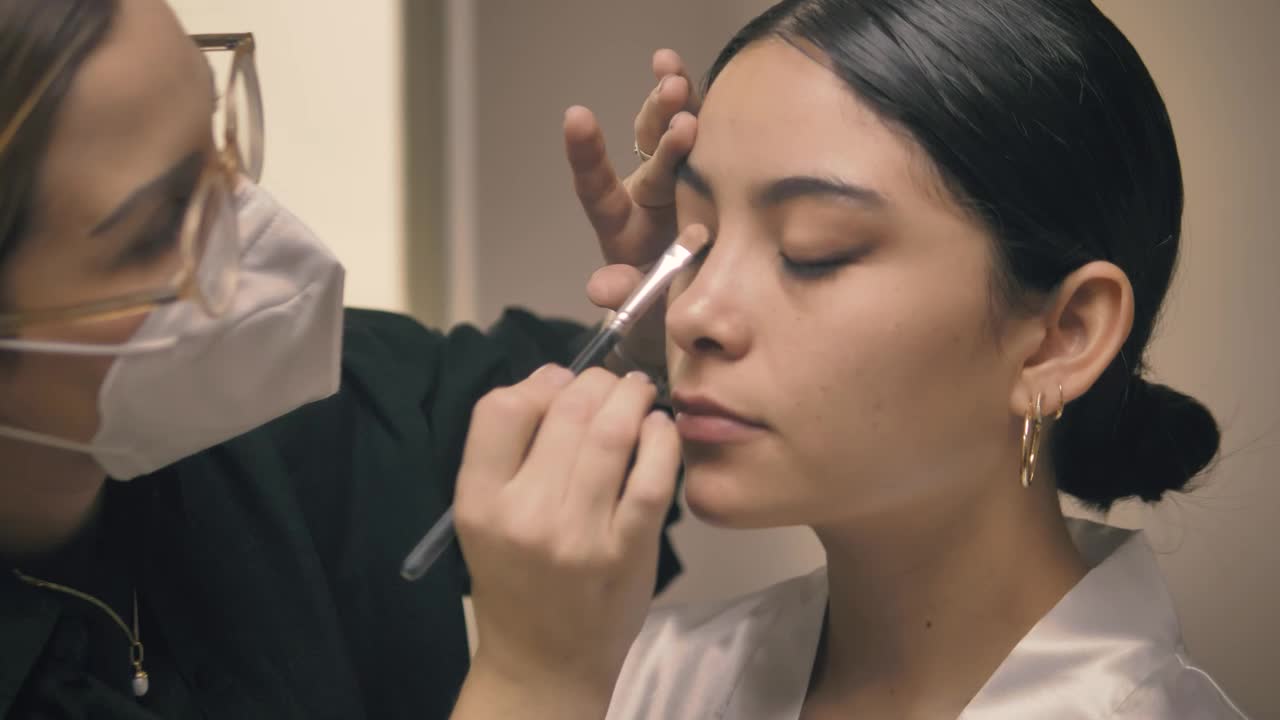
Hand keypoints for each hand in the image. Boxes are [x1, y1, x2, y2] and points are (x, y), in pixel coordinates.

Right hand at [452, 366, 680, 713]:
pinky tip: (660, 429)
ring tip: (637, 393)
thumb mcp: (485, 518)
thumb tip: (557, 378)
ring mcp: (579, 534)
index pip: (500, 409)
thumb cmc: (516, 580)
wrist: (544, 661)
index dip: (536, 382)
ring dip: (631, 398)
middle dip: (596, 382)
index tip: (559, 384)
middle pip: (566, 411)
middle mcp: (525, 515)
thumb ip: (510, 453)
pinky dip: (661, 439)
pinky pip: (651, 477)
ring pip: (611, 434)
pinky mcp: (627, 551)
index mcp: (480, 502)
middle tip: (611, 382)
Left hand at [567, 50, 701, 370]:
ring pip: (668, 132)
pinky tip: (693, 72)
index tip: (578, 118)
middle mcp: (644, 192)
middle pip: (644, 150)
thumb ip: (623, 293)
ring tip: (676, 77)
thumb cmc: (659, 308)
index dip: (587, 153)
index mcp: (621, 223)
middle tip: (675, 98)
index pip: (596, 185)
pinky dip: (701, 103)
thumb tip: (600, 287)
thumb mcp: (640, 308)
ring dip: (672, 103)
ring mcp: (676, 179)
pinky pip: (702, 134)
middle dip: (659, 124)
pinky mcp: (707, 173)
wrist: (692, 307)